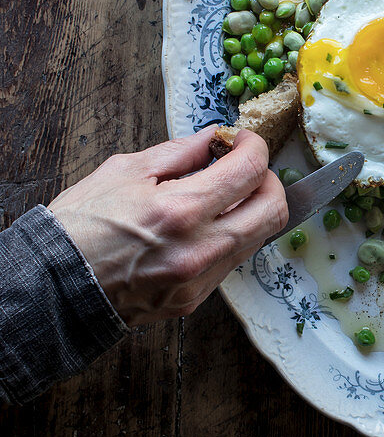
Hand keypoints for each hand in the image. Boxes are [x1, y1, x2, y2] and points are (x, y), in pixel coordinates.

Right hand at [49, 129, 287, 325]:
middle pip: (275, 211)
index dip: (255, 146)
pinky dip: (228, 236)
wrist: (55, 287)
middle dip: (268, 180)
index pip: (251, 171)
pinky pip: (231, 261)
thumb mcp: (124, 171)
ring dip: (250, 209)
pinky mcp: (195, 299)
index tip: (242, 141)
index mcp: (181, 210)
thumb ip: (180, 152)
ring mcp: (200, 279)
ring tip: (219, 196)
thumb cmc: (81, 226)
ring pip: (258, 239)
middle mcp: (200, 249)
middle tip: (244, 168)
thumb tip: (215, 138)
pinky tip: (201, 226)